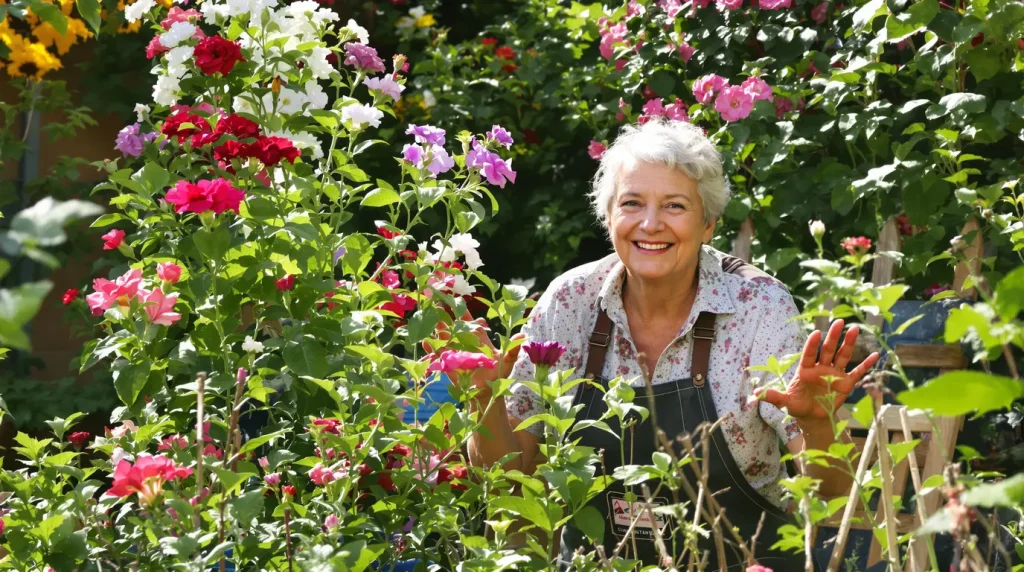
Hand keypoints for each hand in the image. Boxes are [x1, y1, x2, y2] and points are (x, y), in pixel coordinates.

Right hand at [421, 311, 522, 390]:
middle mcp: (466, 345)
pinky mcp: (449, 366)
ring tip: (433, 321)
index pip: (472, 324)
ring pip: (445, 340)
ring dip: (438, 331)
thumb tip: (523, 335)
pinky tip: (425, 342)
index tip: (460, 302)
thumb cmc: (498, 376)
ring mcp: (456, 354)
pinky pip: (439, 356)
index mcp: (479, 341)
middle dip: (448, 317)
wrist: (488, 394)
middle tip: (440, 304)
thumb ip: (512, 349)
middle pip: (455, 328)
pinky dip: (432, 349)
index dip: (467, 314)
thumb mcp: (506, 362)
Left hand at [755, 319, 879, 423]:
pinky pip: (857, 372)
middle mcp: (821, 368)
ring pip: (843, 356)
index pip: (809, 354)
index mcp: (806, 370)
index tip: (817, 333)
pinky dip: (866, 365)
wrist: (812, 417)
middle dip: (833, 337)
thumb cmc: (797, 406)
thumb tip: (755, 394)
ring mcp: (835, 374)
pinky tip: (874, 354)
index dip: (812, 344)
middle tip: (839, 322)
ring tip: (854, 330)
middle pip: (828, 350)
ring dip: (849, 344)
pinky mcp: (846, 384)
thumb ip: (773, 397)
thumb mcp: (785, 403)